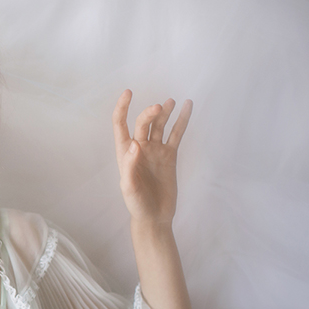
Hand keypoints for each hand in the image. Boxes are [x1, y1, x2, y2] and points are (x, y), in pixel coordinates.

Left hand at [112, 90, 191, 225]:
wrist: (155, 216)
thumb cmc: (137, 204)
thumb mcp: (129, 188)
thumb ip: (129, 166)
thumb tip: (135, 144)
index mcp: (125, 153)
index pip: (120, 124)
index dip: (122, 108)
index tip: (128, 92)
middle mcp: (140, 148)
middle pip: (143, 123)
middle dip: (149, 113)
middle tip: (159, 107)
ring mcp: (156, 150)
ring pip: (160, 125)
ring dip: (165, 112)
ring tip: (171, 101)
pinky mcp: (170, 155)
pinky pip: (176, 134)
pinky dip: (182, 120)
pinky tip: (187, 106)